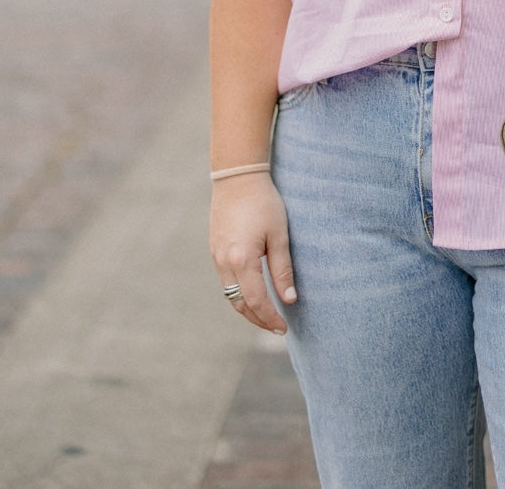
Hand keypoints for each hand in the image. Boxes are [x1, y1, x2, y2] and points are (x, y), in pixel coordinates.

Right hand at [210, 173, 295, 334]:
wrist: (237, 177)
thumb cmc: (263, 203)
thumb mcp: (279, 235)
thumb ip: (282, 269)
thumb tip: (289, 299)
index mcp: (242, 260)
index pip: (256, 301)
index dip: (270, 318)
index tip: (283, 328)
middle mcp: (224, 263)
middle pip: (240, 304)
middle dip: (258, 319)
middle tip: (277, 327)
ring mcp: (216, 256)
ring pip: (230, 294)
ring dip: (247, 308)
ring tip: (266, 315)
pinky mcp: (215, 249)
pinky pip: (226, 280)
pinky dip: (239, 292)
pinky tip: (253, 291)